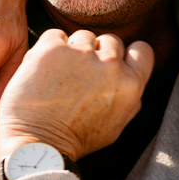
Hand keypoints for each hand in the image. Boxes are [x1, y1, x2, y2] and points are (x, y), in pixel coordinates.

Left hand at [0, 29, 153, 169]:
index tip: (113, 62)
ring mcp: (81, 54)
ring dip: (73, 50)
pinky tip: (44, 70)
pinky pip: (55, 35)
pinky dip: (50, 48)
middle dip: (97, 53)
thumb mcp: (116, 125)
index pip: (142, 50)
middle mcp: (110, 65)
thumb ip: (130, 98)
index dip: (127, 54)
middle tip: (80, 74)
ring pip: (83, 36)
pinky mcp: (52, 48)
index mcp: (130, 85)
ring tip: (59, 75)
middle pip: (111, 40)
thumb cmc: (75, 140)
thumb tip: (132, 77)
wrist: (36, 144)